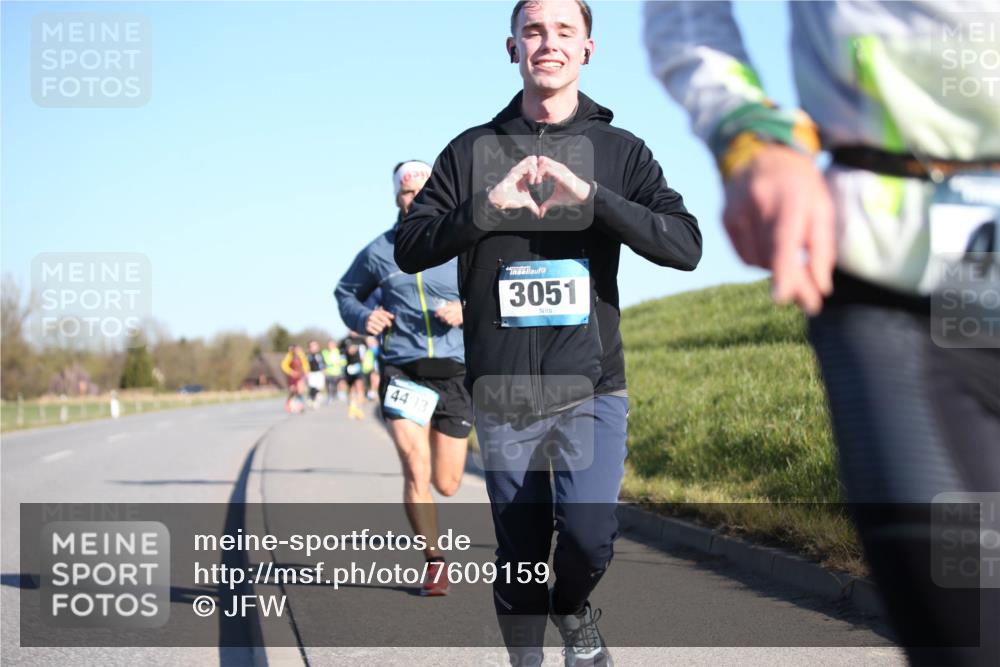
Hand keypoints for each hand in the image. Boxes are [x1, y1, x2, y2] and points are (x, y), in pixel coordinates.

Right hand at [365, 306, 393, 334]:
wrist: (364, 319)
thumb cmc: (375, 316)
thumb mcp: (380, 313)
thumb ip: (387, 314)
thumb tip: (393, 317)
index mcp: (376, 312)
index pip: (385, 319)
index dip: (389, 322)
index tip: (390, 325)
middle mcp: (372, 317)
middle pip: (383, 325)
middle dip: (384, 326)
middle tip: (381, 325)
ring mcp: (369, 322)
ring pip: (380, 329)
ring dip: (380, 329)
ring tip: (378, 327)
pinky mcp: (367, 328)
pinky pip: (376, 333)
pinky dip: (377, 332)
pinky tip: (375, 330)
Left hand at [435, 300, 462, 326]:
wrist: (471, 307)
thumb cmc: (462, 304)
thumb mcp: (456, 302)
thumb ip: (450, 304)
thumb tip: (445, 304)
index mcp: (454, 306)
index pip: (444, 310)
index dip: (439, 312)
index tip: (435, 314)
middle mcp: (456, 311)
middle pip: (445, 317)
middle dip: (441, 318)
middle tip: (439, 317)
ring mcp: (458, 317)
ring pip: (449, 321)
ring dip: (445, 321)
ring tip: (443, 320)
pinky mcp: (461, 320)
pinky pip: (454, 323)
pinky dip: (451, 323)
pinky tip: (450, 321)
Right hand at [488, 156, 540, 215]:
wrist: (501, 200)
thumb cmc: (512, 199)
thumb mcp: (526, 202)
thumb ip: (533, 206)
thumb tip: (539, 214)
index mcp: (525, 175)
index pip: (536, 165)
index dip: (542, 171)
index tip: (546, 180)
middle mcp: (522, 170)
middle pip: (535, 159)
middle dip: (541, 168)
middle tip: (542, 179)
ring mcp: (518, 169)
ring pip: (532, 160)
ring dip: (537, 171)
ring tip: (536, 181)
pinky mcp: (515, 171)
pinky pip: (528, 166)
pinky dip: (532, 173)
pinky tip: (532, 182)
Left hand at [533, 156, 592, 217]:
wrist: (583, 196)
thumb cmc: (571, 196)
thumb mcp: (555, 200)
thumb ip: (547, 205)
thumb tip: (540, 214)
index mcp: (556, 171)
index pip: (543, 163)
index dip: (535, 170)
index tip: (532, 180)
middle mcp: (557, 167)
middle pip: (541, 159)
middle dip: (534, 168)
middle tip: (532, 180)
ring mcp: (560, 169)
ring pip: (543, 162)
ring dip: (537, 171)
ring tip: (536, 181)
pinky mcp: (561, 174)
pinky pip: (548, 169)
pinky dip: (540, 174)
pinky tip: (539, 182)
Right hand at [723, 144, 834, 314]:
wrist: (763, 154)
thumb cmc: (800, 186)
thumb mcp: (822, 209)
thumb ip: (822, 250)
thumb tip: (820, 289)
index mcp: (789, 199)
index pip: (783, 241)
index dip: (783, 272)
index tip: (781, 298)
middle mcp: (759, 203)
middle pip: (771, 258)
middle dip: (792, 283)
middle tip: (809, 300)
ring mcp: (737, 211)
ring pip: (758, 261)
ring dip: (776, 267)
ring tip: (788, 251)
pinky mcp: (725, 219)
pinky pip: (745, 257)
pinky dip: (760, 259)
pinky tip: (768, 242)